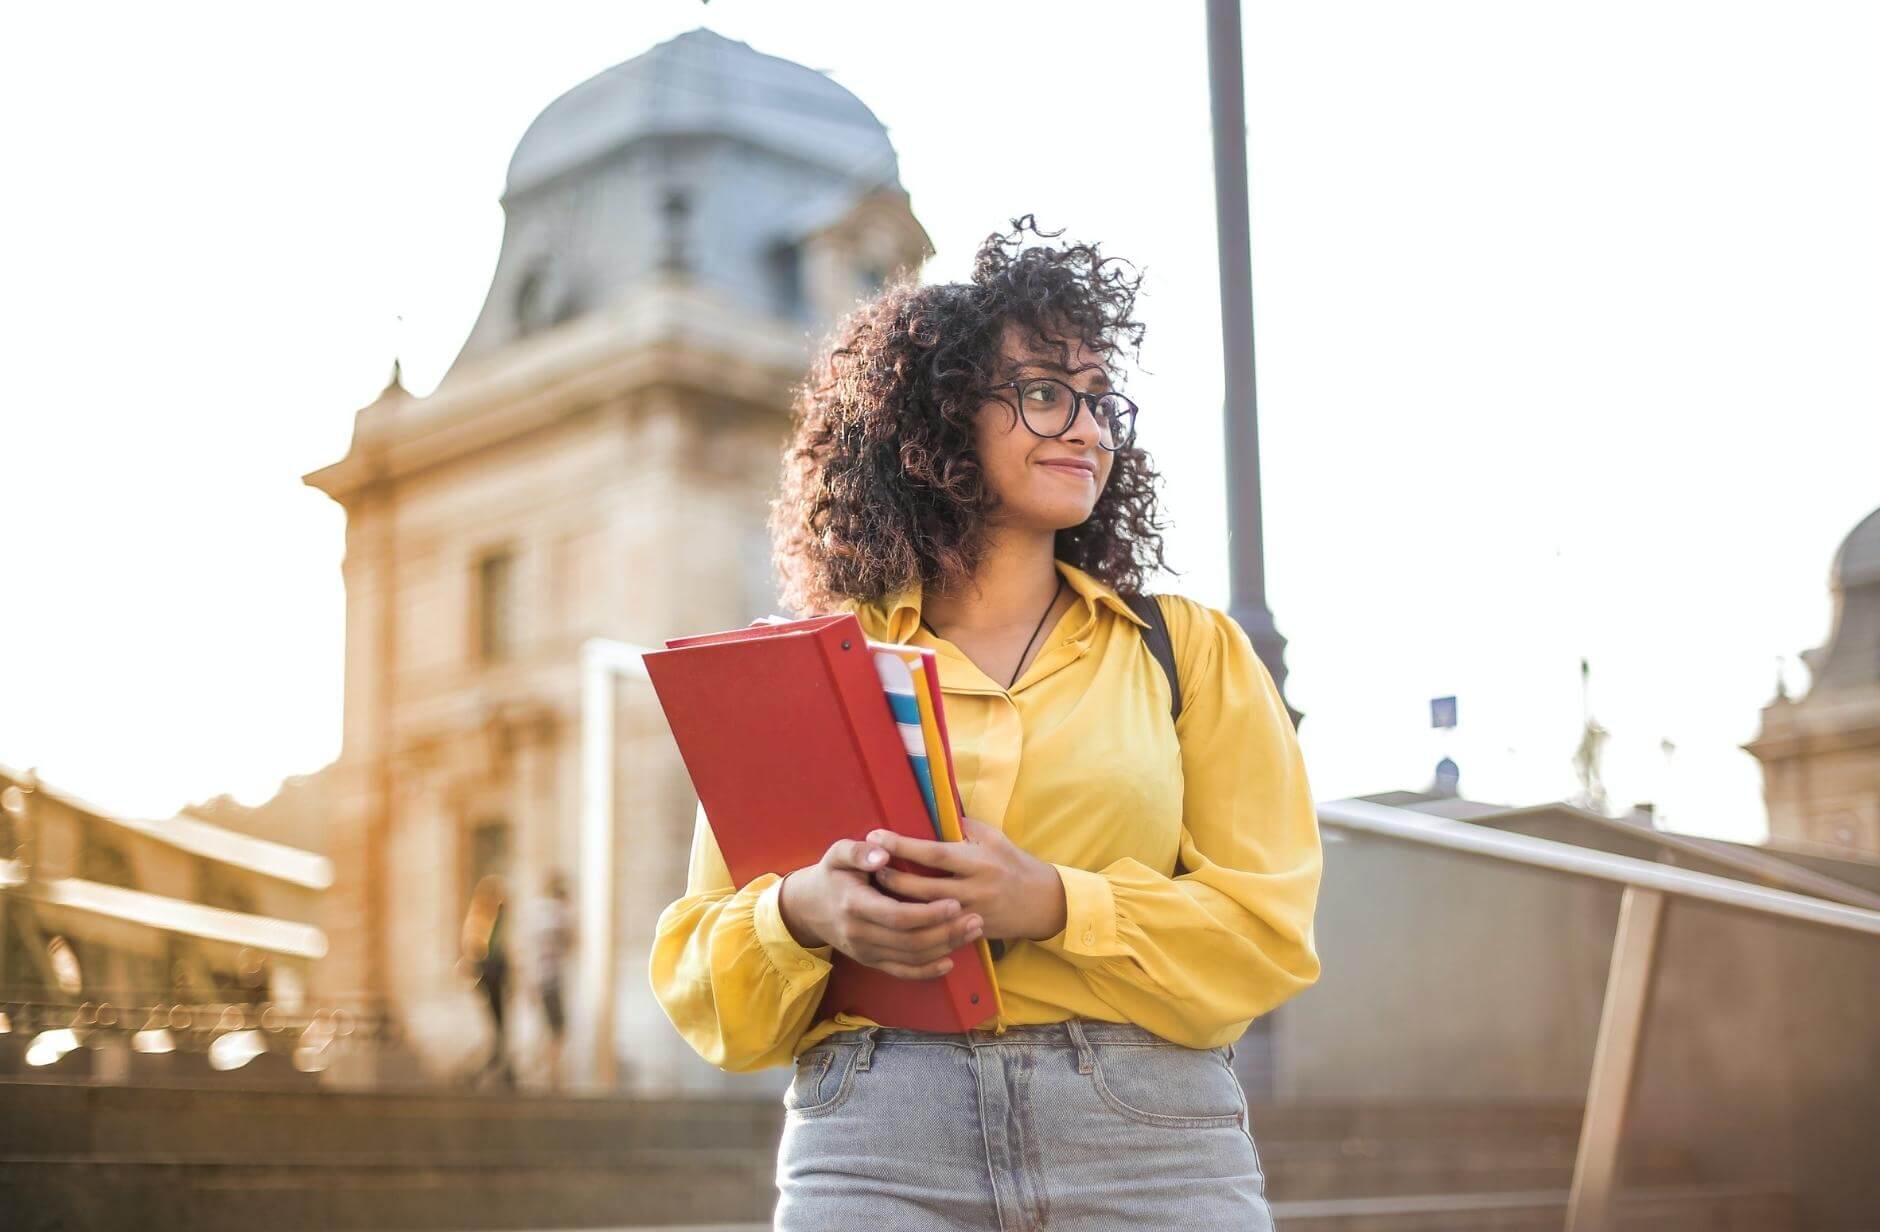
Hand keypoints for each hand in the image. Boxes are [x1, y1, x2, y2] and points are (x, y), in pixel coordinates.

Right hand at [777, 836, 986, 979]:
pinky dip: (927, 971)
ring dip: (944, 948)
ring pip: (910, 957)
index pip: (897, 916)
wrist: (808, 907)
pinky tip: (949, 961)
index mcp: (854, 904)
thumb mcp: (837, 854)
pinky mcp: (870, 961)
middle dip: (946, 932)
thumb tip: (883, 853)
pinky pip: (901, 972)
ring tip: (972, 932)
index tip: (955, 903)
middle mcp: (859, 933)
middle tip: (976, 919)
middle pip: (910, 941)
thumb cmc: (831, 874)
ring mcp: (865, 951)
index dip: (928, 914)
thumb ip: (859, 851)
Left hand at [864, 817, 1067, 944]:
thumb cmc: (1014, 863)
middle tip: (868, 867)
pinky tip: (895, 917)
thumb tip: (932, 812)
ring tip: (875, 891)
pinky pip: (937, 931)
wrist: (1043, 902)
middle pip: (924, 887)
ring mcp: (972, 914)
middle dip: (892, 878)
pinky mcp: (971, 932)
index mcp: (978, 861)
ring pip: (926, 913)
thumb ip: (964, 826)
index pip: (934, 853)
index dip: (903, 845)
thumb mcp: (994, 837)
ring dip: (898, 902)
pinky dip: (915, 923)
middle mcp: (974, 889)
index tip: (877, 836)